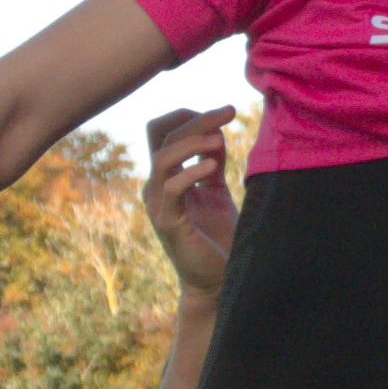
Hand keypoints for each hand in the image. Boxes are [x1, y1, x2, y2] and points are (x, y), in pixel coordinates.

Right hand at [142, 104, 240, 292]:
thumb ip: (211, 162)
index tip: (224, 112)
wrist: (217, 278)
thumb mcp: (216, 190)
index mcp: (167, 175)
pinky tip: (211, 167)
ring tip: (220, 139)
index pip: (164, 131)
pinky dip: (190, 172)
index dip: (189, 116)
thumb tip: (215, 132)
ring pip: (163, 158)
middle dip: (198, 120)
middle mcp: (157, 186)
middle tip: (230, 111)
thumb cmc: (217, 235)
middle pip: (165, 137)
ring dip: (192, 142)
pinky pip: (171, 189)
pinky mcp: (168, 223)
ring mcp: (159, 204)